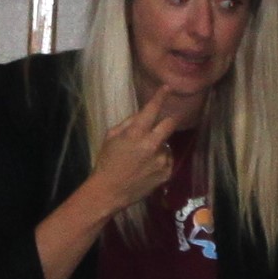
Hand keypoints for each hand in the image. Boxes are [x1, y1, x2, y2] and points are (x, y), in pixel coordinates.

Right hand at [83, 84, 202, 218]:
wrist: (109, 191)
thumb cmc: (106, 162)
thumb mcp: (111, 137)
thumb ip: (128, 123)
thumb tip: (143, 114)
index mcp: (136, 133)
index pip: (152, 109)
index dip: (161, 96)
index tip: (167, 87)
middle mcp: (152, 145)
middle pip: (171, 124)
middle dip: (167, 122)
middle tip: (158, 127)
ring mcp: (161, 160)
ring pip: (167, 144)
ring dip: (158, 146)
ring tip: (143, 158)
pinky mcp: (166, 173)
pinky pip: (168, 160)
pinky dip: (160, 160)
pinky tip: (147, 168)